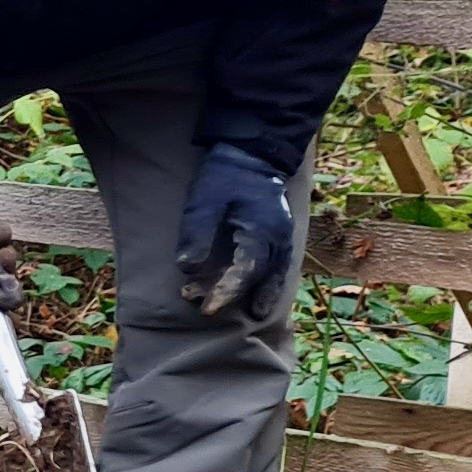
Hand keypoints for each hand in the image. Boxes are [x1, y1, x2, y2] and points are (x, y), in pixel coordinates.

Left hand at [177, 141, 296, 316]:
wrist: (252, 156)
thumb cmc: (225, 177)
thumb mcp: (203, 201)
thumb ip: (196, 234)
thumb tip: (187, 269)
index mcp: (262, 231)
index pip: (246, 271)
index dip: (226, 292)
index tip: (206, 308)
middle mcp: (279, 239)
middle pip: (260, 277)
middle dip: (235, 295)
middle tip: (207, 309)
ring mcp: (284, 238)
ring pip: (277, 275)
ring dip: (262, 294)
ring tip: (254, 315)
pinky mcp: (281, 236)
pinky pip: (282, 267)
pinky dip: (274, 282)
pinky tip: (264, 293)